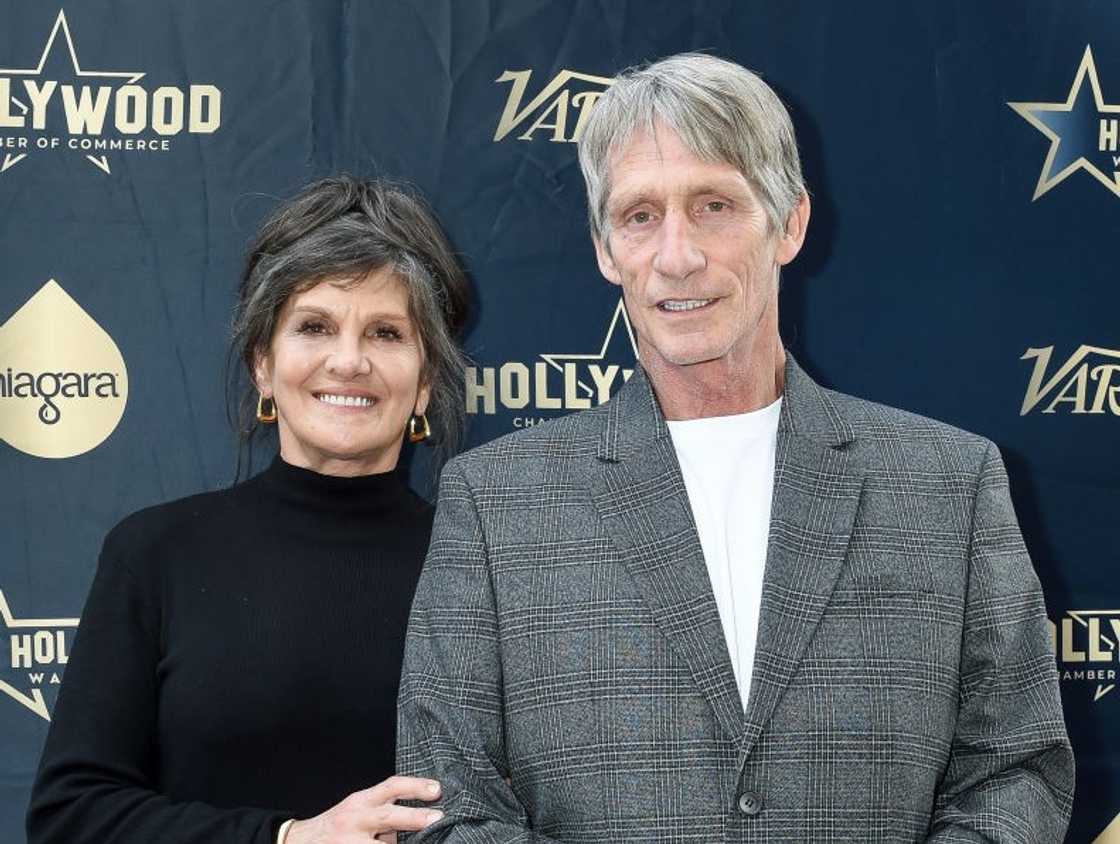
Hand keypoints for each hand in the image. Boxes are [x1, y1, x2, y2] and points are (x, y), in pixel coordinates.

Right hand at [285, 776, 442, 843]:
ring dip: (401, 843)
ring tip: (425, 840)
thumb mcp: (358, 809)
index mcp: (361, 801)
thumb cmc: (337, 824)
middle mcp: (356, 820)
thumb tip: (420, 819)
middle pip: (388, 816)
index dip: (415, 786)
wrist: (300, 842)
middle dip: (414, 817)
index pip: (391, 787)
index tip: (437, 790)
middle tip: (437, 818)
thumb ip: (383, 810)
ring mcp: (351, 843)